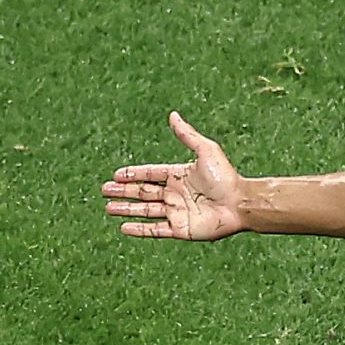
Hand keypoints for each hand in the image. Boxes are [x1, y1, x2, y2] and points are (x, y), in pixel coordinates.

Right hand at [101, 112, 244, 239]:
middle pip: (143, 192)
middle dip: (124, 192)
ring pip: (145, 210)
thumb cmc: (226, 177)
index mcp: (179, 175)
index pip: (150, 174)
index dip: (133, 174)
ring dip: (126, 209)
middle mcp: (176, 194)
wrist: (240, 204)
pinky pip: (155, 230)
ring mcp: (177, 212)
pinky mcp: (181, 229)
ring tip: (108, 207)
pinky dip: (139, 230)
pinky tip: (123, 227)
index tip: (116, 175)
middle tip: (104, 190)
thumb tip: (173, 114)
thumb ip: (187, 135)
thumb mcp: (206, 150)